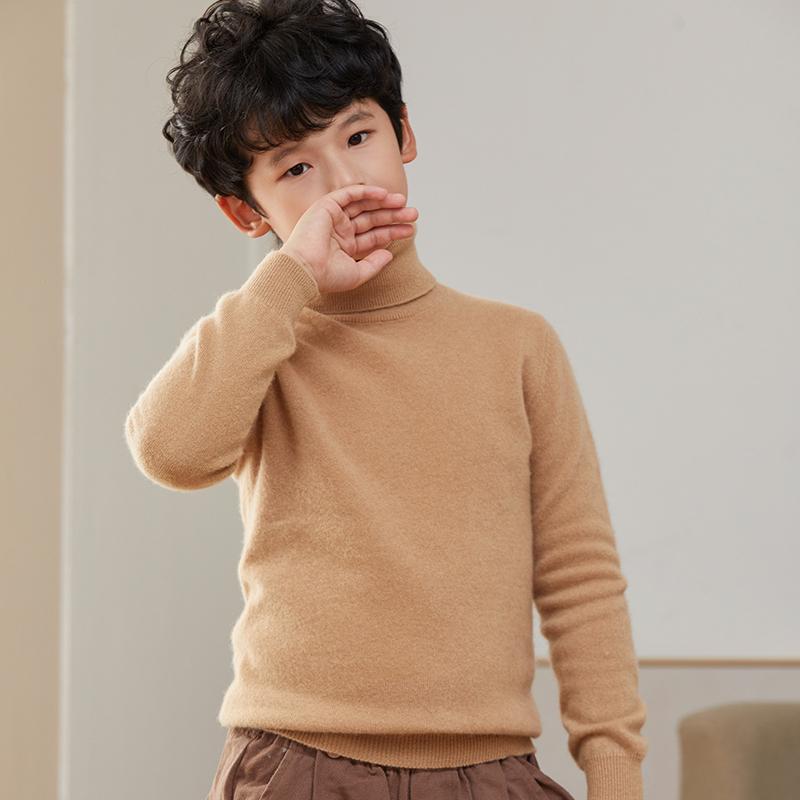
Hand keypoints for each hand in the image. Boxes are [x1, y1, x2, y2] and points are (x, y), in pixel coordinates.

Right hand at [278, 184, 418, 293]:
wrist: (304, 271)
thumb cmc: (326, 277)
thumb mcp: (357, 274)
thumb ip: (374, 264)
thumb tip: (390, 254)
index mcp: (345, 247)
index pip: (373, 235)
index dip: (392, 231)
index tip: (410, 229)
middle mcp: (339, 231)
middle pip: (372, 219)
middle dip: (392, 216)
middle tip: (413, 214)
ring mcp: (332, 218)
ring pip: (363, 206)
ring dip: (384, 203)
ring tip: (404, 203)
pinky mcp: (326, 207)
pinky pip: (349, 194)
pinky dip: (366, 192)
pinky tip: (384, 194)